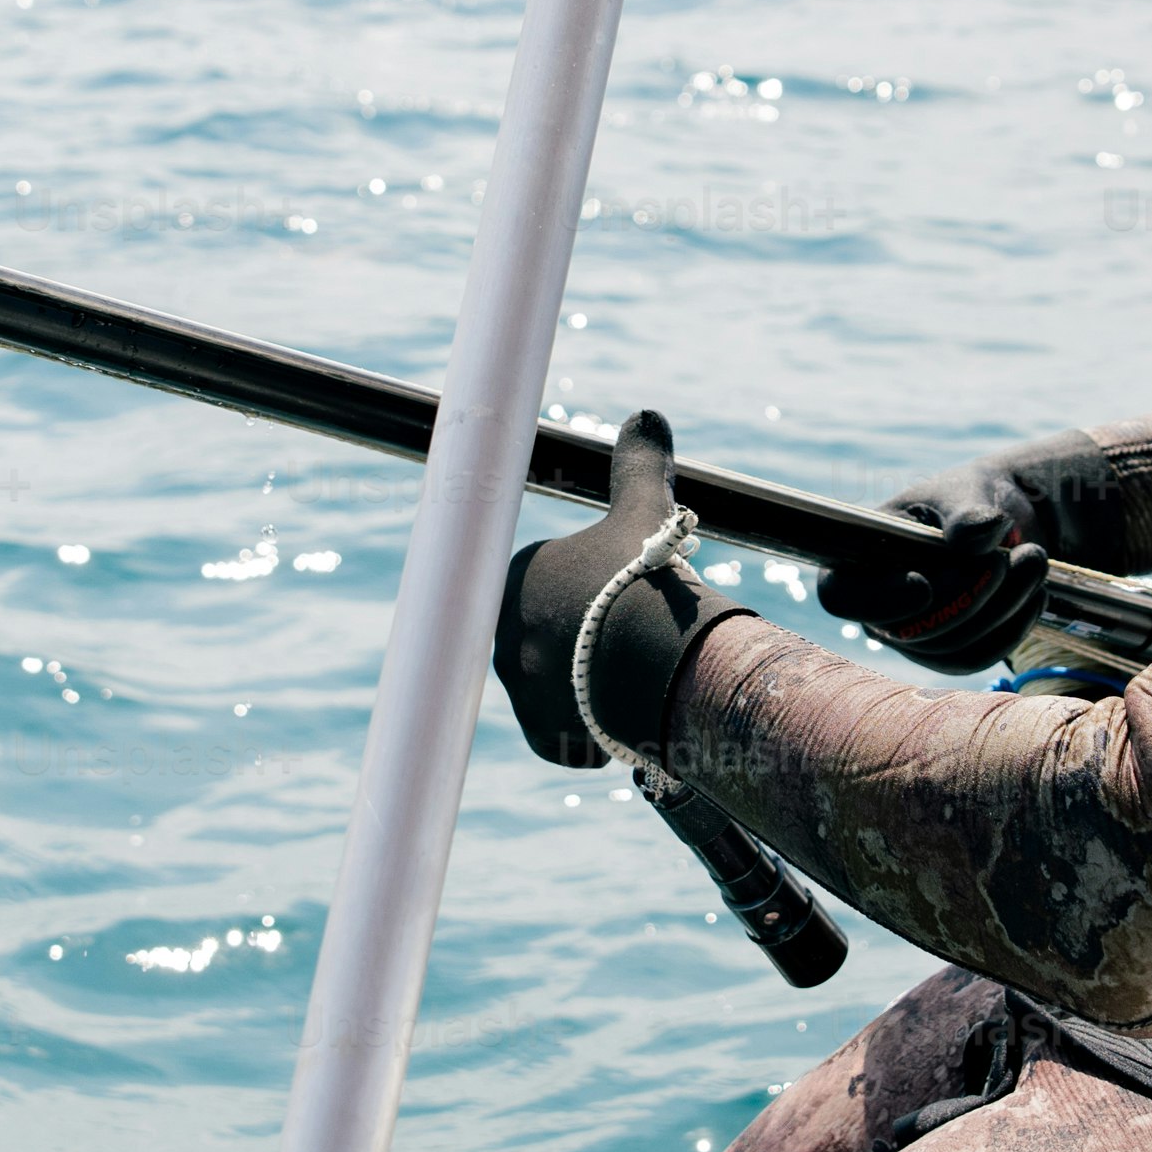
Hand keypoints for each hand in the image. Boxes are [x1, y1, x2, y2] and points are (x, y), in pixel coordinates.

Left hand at [495, 411, 746, 766]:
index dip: (595, 592)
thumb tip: (646, 415)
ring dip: (596, 685)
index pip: (554, 588)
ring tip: (636, 677)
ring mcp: (517, 692)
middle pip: (559, 639)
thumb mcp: (643, 510)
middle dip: (593, 641)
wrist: (650, 657)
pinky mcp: (542, 736)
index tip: (622, 598)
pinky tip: (628, 711)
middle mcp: (501, 637)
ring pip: (565, 688)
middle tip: (634, 639)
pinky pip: (570, 734)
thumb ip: (638, 465)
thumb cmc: (641, 576)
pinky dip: (598, 729)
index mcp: (512, 580)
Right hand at [814, 458, 1051, 672]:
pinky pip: (978, 658)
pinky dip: (1013, 627)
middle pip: (911, 630)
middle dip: (966, 597)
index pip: (842, 597)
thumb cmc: (966, 497)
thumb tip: (977, 535)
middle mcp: (879, 607)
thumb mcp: (965, 490)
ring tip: (1034, 558)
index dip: (880, 600)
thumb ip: (966, 511)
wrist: (1002, 522)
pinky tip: (1036, 593)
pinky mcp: (950, 654)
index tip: (924, 584)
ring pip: (951, 647)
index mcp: (859, 559)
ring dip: (1001, 607)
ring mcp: (913, 637)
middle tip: (1007, 557)